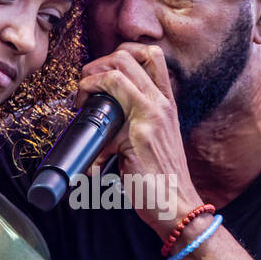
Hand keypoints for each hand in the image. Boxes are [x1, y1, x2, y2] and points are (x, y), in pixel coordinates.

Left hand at [74, 44, 203, 236]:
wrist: (178, 206)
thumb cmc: (163, 178)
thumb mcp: (155, 139)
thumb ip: (135, 122)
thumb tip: (103, 121)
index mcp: (167, 102)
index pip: (150, 55)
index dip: (120, 53)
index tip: (102, 72)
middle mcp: (162, 103)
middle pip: (129, 54)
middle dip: (98, 62)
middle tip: (86, 82)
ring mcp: (152, 115)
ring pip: (118, 71)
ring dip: (91, 76)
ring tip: (82, 94)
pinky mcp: (139, 134)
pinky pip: (108, 105)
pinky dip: (90, 104)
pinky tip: (85, 122)